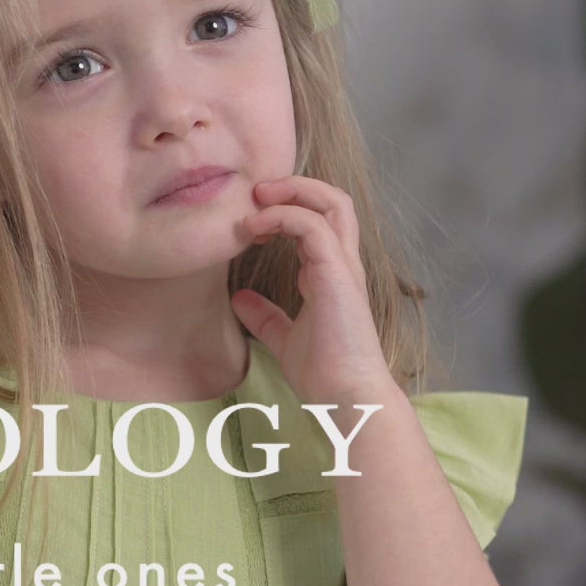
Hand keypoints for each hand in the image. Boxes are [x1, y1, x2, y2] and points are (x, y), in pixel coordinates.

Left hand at [229, 175, 394, 407]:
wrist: (345, 398)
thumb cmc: (323, 373)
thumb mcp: (284, 339)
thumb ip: (265, 316)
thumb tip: (240, 299)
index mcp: (331, 274)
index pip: (319, 220)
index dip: (287, 209)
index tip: (250, 219)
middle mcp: (342, 264)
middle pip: (333, 200)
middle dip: (294, 186)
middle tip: (255, 192)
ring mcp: (343, 266)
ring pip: (331, 203)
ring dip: (289, 193)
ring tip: (254, 202)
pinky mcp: (337, 274)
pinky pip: (313, 227)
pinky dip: (283, 217)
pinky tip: (256, 228)